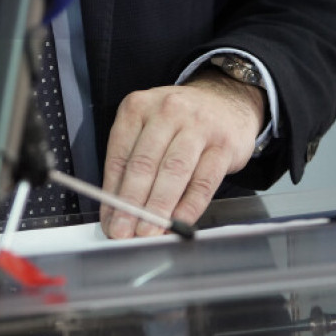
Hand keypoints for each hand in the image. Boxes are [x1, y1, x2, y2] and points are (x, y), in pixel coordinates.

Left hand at [100, 71, 264, 238]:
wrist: (225, 101)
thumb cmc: (179, 121)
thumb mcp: (149, 127)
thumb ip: (132, 161)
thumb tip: (116, 209)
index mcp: (138, 106)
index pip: (120, 154)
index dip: (112, 191)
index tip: (110, 219)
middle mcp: (167, 111)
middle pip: (144, 163)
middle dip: (131, 203)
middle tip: (124, 232)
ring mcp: (197, 126)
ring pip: (173, 172)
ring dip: (158, 207)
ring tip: (148, 233)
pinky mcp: (223, 145)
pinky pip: (203, 181)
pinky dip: (189, 206)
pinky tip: (179, 223)